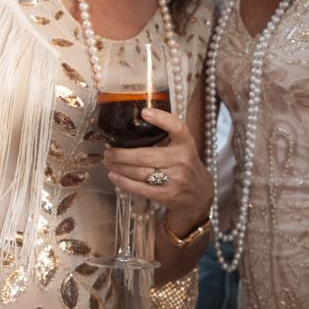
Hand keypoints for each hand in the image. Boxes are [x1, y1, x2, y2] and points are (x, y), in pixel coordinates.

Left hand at [103, 107, 212, 232]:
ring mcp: (174, 179)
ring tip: (108, 161)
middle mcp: (181, 160)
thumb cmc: (184, 164)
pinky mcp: (166, 195)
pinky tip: (114, 175)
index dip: (161, 119)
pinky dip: (123, 182)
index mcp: (185, 143)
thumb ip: (166, 133)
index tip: (144, 112)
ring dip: (119, 167)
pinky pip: (139, 189)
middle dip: (121, 154)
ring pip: (139, 173)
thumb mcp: (182, 145)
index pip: (177, 127)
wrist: (199, 193)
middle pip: (145, 156)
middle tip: (109, 151)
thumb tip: (136, 118)